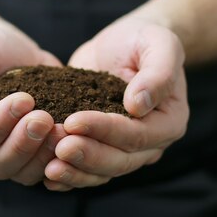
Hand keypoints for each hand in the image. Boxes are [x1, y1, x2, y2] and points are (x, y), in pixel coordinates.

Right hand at [0, 21, 67, 185]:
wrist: (11, 51)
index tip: (25, 99)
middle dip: (23, 143)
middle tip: (44, 118)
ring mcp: (3, 156)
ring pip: (21, 174)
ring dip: (43, 154)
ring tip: (62, 129)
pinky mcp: (30, 156)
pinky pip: (43, 171)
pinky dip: (59, 159)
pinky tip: (72, 138)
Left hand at [44, 17, 188, 190]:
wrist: (125, 42)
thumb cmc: (145, 40)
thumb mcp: (159, 45)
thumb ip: (158, 73)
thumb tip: (138, 105)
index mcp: (169, 121)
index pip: (137, 134)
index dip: (105, 130)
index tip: (74, 120)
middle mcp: (151, 143)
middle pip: (119, 160)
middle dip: (88, 155)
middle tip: (58, 147)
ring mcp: (125, 149)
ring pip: (102, 171)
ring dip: (76, 172)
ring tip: (49, 167)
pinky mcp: (101, 146)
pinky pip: (88, 170)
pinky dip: (69, 176)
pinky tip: (47, 177)